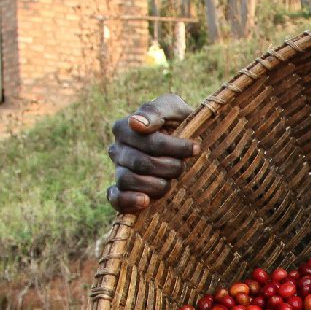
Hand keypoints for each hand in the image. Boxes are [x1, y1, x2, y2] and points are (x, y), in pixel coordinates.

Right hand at [106, 94, 197, 213]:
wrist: (188, 147)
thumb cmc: (179, 122)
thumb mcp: (172, 108)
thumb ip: (154, 110)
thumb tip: (135, 124)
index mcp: (124, 128)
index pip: (144, 140)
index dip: (171, 146)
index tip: (195, 148)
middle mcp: (118, 150)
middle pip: (139, 162)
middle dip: (168, 166)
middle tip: (183, 167)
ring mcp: (119, 171)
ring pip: (127, 180)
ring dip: (155, 184)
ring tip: (170, 183)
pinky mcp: (122, 191)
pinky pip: (115, 199)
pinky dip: (128, 201)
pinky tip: (145, 201)